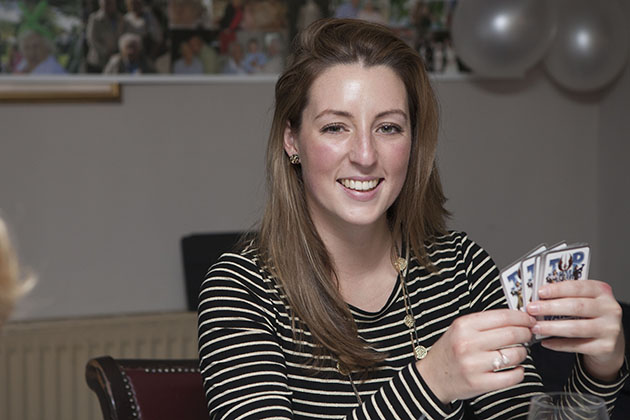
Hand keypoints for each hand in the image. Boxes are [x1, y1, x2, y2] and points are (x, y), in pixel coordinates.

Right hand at [416, 309, 534, 403]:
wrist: (433, 376)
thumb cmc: (449, 351)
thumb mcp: (459, 329)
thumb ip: (484, 323)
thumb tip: (515, 319)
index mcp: (463, 326)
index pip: (502, 317)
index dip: (521, 318)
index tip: (528, 320)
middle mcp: (467, 344)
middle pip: (511, 334)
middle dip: (526, 333)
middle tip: (528, 334)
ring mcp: (473, 364)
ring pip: (514, 355)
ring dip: (523, 353)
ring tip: (519, 352)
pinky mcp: (480, 383)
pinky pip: (511, 377)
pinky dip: (520, 372)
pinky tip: (516, 368)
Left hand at [527, 279, 624, 380]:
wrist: (610, 340)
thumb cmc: (591, 316)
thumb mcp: (584, 301)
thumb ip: (566, 297)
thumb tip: (538, 298)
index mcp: (602, 292)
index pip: (579, 287)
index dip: (558, 289)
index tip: (540, 292)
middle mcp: (609, 309)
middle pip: (577, 307)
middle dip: (550, 308)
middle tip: (532, 309)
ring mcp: (609, 329)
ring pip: (576, 328)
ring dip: (551, 327)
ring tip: (535, 327)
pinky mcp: (605, 347)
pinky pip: (577, 345)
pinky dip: (559, 344)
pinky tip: (546, 342)